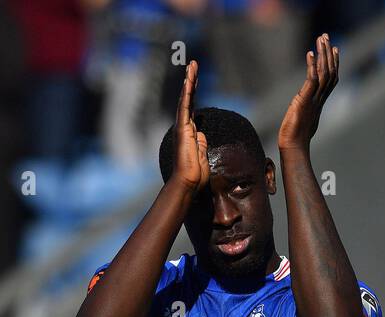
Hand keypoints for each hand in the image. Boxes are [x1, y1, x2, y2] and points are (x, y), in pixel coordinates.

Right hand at [171, 61, 208, 195]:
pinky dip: (187, 93)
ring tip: (192, 66)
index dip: (194, 93)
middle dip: (191, 82)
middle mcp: (184, 127)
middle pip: (188, 99)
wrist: (188, 182)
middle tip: (193, 65)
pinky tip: (189, 80)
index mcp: (190, 132)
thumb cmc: (195, 174)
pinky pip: (185, 107)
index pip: (192, 108)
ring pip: (185, 99)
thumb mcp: (202, 154)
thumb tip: (202, 134)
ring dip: (189, 82)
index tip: (195, 80)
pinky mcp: (182, 129)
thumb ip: (202, 142)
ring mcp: (182, 127)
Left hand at [278, 33, 337, 152]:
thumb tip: (302, 109)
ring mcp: (313, 99)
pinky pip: (311, 80)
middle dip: (328, 53)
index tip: (334, 49)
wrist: (293, 147)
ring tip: (321, 39)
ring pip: (324, 73)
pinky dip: (312, 66)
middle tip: (326, 36)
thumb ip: (305, 109)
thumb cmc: (295, 138)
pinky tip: (310, 53)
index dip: (334, 63)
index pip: (331, 79)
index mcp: (320, 102)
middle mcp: (319, 99)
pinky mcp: (305, 101)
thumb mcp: (303, 119)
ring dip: (323, 54)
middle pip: (330, 71)